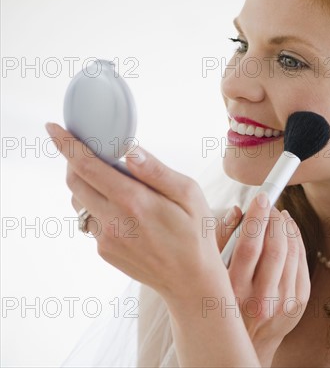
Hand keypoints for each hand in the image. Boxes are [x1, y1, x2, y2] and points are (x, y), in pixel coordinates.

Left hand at [45, 122, 223, 300]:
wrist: (191, 281)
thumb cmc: (196, 233)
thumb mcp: (189, 194)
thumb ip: (157, 171)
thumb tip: (130, 151)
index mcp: (134, 202)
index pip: (88, 166)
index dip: (67, 145)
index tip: (53, 128)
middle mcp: (113, 221)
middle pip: (75, 181)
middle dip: (74, 160)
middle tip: (88, 148)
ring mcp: (105, 239)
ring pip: (80, 201)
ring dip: (86, 183)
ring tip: (112, 179)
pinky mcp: (105, 251)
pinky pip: (91, 220)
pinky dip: (99, 205)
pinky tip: (124, 209)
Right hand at [227, 192, 310, 366]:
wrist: (243, 342)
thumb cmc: (221, 300)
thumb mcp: (211, 273)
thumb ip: (219, 241)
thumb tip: (237, 210)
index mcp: (233, 292)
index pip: (250, 246)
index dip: (257, 217)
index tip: (261, 197)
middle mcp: (259, 300)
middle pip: (275, 248)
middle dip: (275, 219)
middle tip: (270, 205)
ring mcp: (282, 304)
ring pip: (291, 253)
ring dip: (287, 227)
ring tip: (278, 216)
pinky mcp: (297, 304)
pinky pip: (301, 263)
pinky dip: (297, 241)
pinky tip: (289, 232)